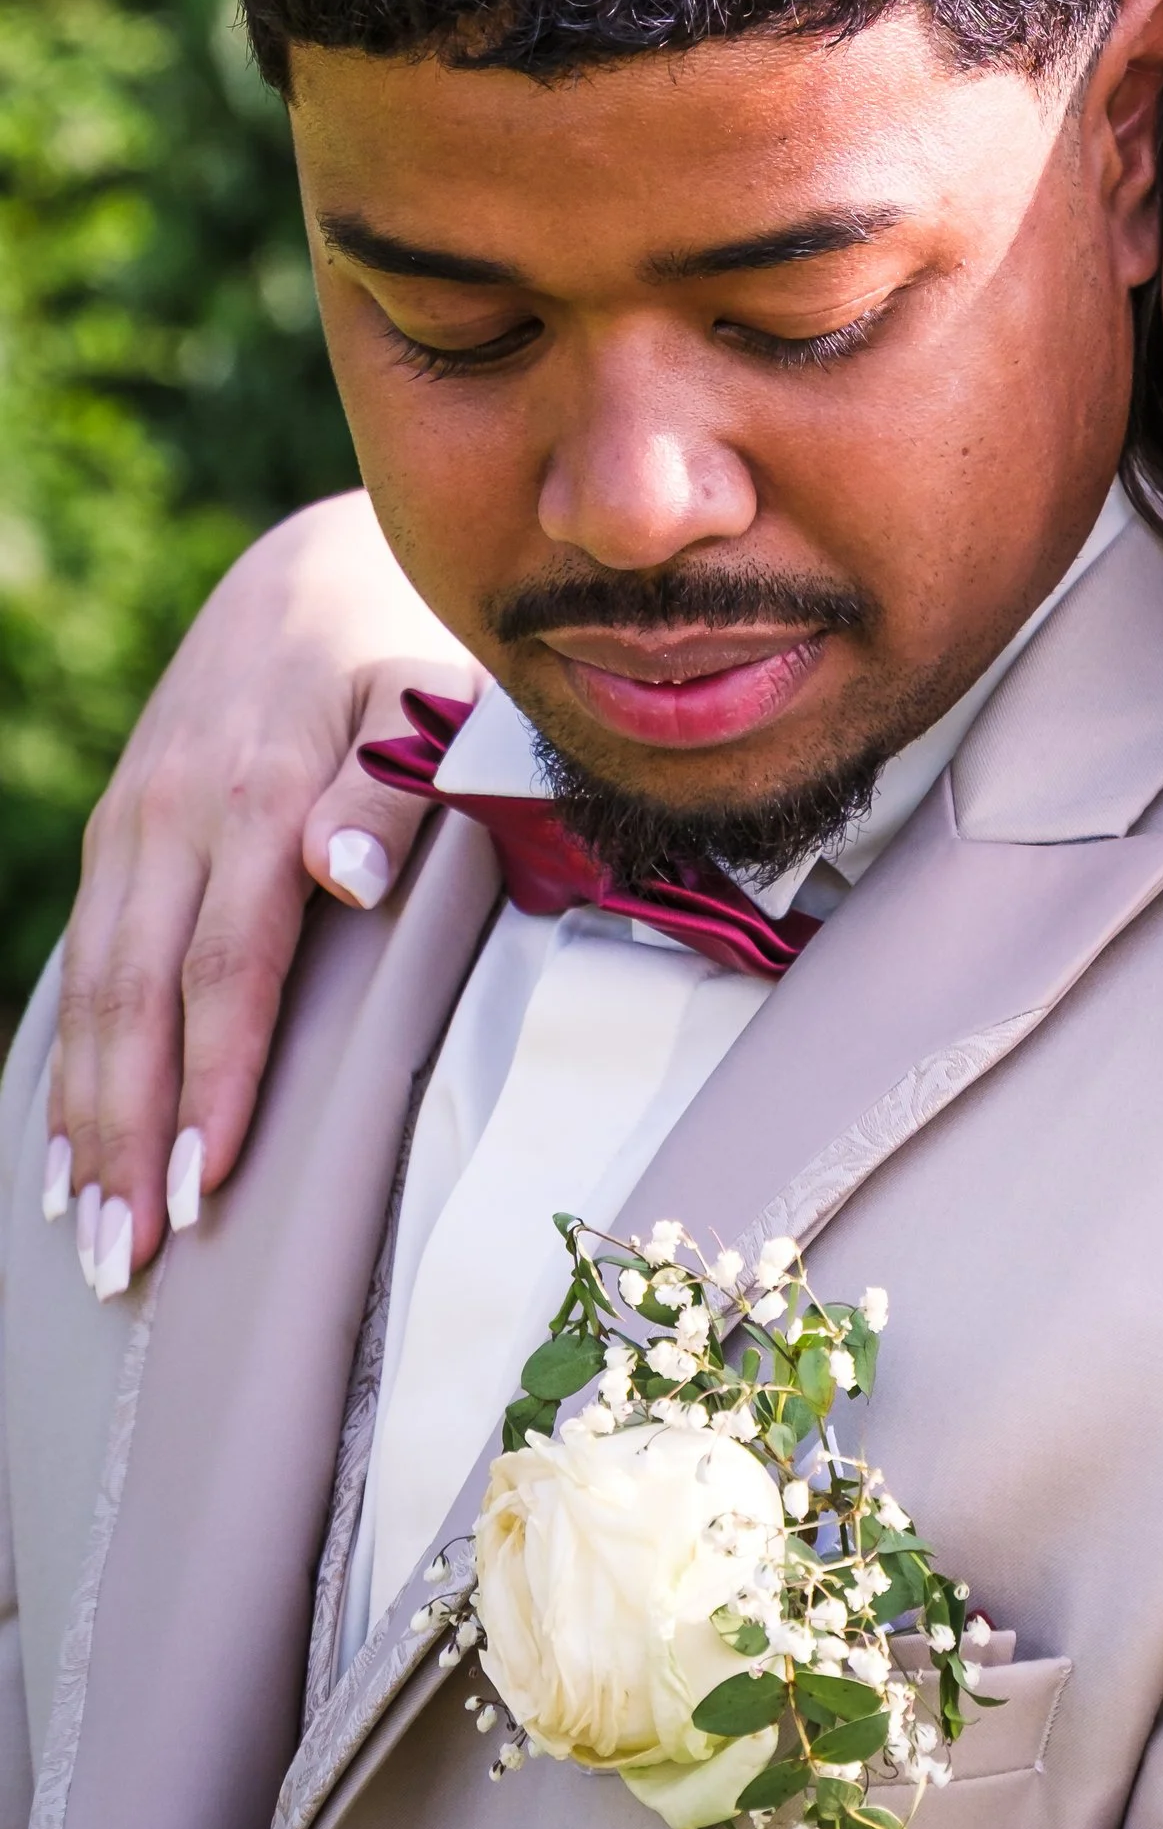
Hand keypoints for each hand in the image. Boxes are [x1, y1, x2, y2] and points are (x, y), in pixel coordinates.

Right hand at [45, 491, 476, 1292]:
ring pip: (91, 989)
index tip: (211, 1185)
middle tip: (127, 1256)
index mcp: (261, 794)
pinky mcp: (118, 833)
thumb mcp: (431, 699)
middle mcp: (176, 815)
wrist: (316, 572)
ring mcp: (134, 825)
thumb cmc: (407, 656)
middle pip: (136, 1000)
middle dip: (128, 1135)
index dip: (213, 1081)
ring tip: (85, 1230)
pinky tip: (64, 1144)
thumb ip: (395, 788)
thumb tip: (343, 876)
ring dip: (84, 1116)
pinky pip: (83, 959)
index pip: (226, 968)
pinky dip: (69, 1057)